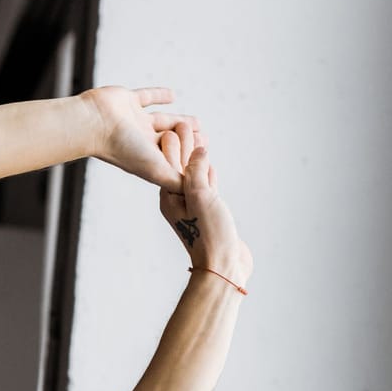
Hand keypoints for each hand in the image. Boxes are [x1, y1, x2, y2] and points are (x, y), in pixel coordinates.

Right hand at [82, 85, 200, 192]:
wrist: (94, 124)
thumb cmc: (122, 148)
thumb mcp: (156, 170)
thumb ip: (177, 179)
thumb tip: (196, 189)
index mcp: (147, 156)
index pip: (173, 158)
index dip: (189, 158)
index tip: (205, 157)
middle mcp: (141, 140)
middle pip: (170, 141)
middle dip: (188, 141)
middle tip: (204, 139)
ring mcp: (134, 120)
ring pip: (162, 121)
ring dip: (180, 121)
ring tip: (197, 122)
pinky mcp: (128, 100)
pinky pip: (147, 97)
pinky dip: (159, 95)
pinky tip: (172, 95)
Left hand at [157, 134, 251, 285]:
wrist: (223, 267)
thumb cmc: (209, 234)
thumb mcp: (200, 196)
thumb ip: (197, 170)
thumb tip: (198, 148)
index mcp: (169, 197)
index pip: (169, 164)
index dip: (176, 143)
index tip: (178, 123)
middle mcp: (178, 202)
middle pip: (180, 168)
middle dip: (185, 146)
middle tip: (187, 124)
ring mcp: (194, 209)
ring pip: (195, 176)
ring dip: (199, 159)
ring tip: (201, 140)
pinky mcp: (209, 215)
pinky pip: (206, 189)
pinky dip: (208, 175)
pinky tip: (210, 166)